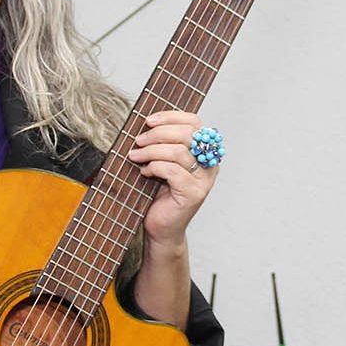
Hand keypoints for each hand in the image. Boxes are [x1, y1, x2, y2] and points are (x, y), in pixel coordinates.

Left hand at [126, 110, 217, 244]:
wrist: (161, 228)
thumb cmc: (159, 195)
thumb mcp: (162, 162)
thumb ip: (164, 143)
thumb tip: (147, 122)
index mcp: (205, 151)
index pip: (194, 122)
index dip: (171, 117)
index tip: (148, 120)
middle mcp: (209, 164)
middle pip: (187, 134)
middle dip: (158, 133)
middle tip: (139, 140)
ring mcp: (204, 180)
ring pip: (178, 152)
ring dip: (151, 150)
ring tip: (136, 156)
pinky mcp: (194, 194)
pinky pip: (173, 171)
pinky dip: (155, 167)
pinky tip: (145, 172)